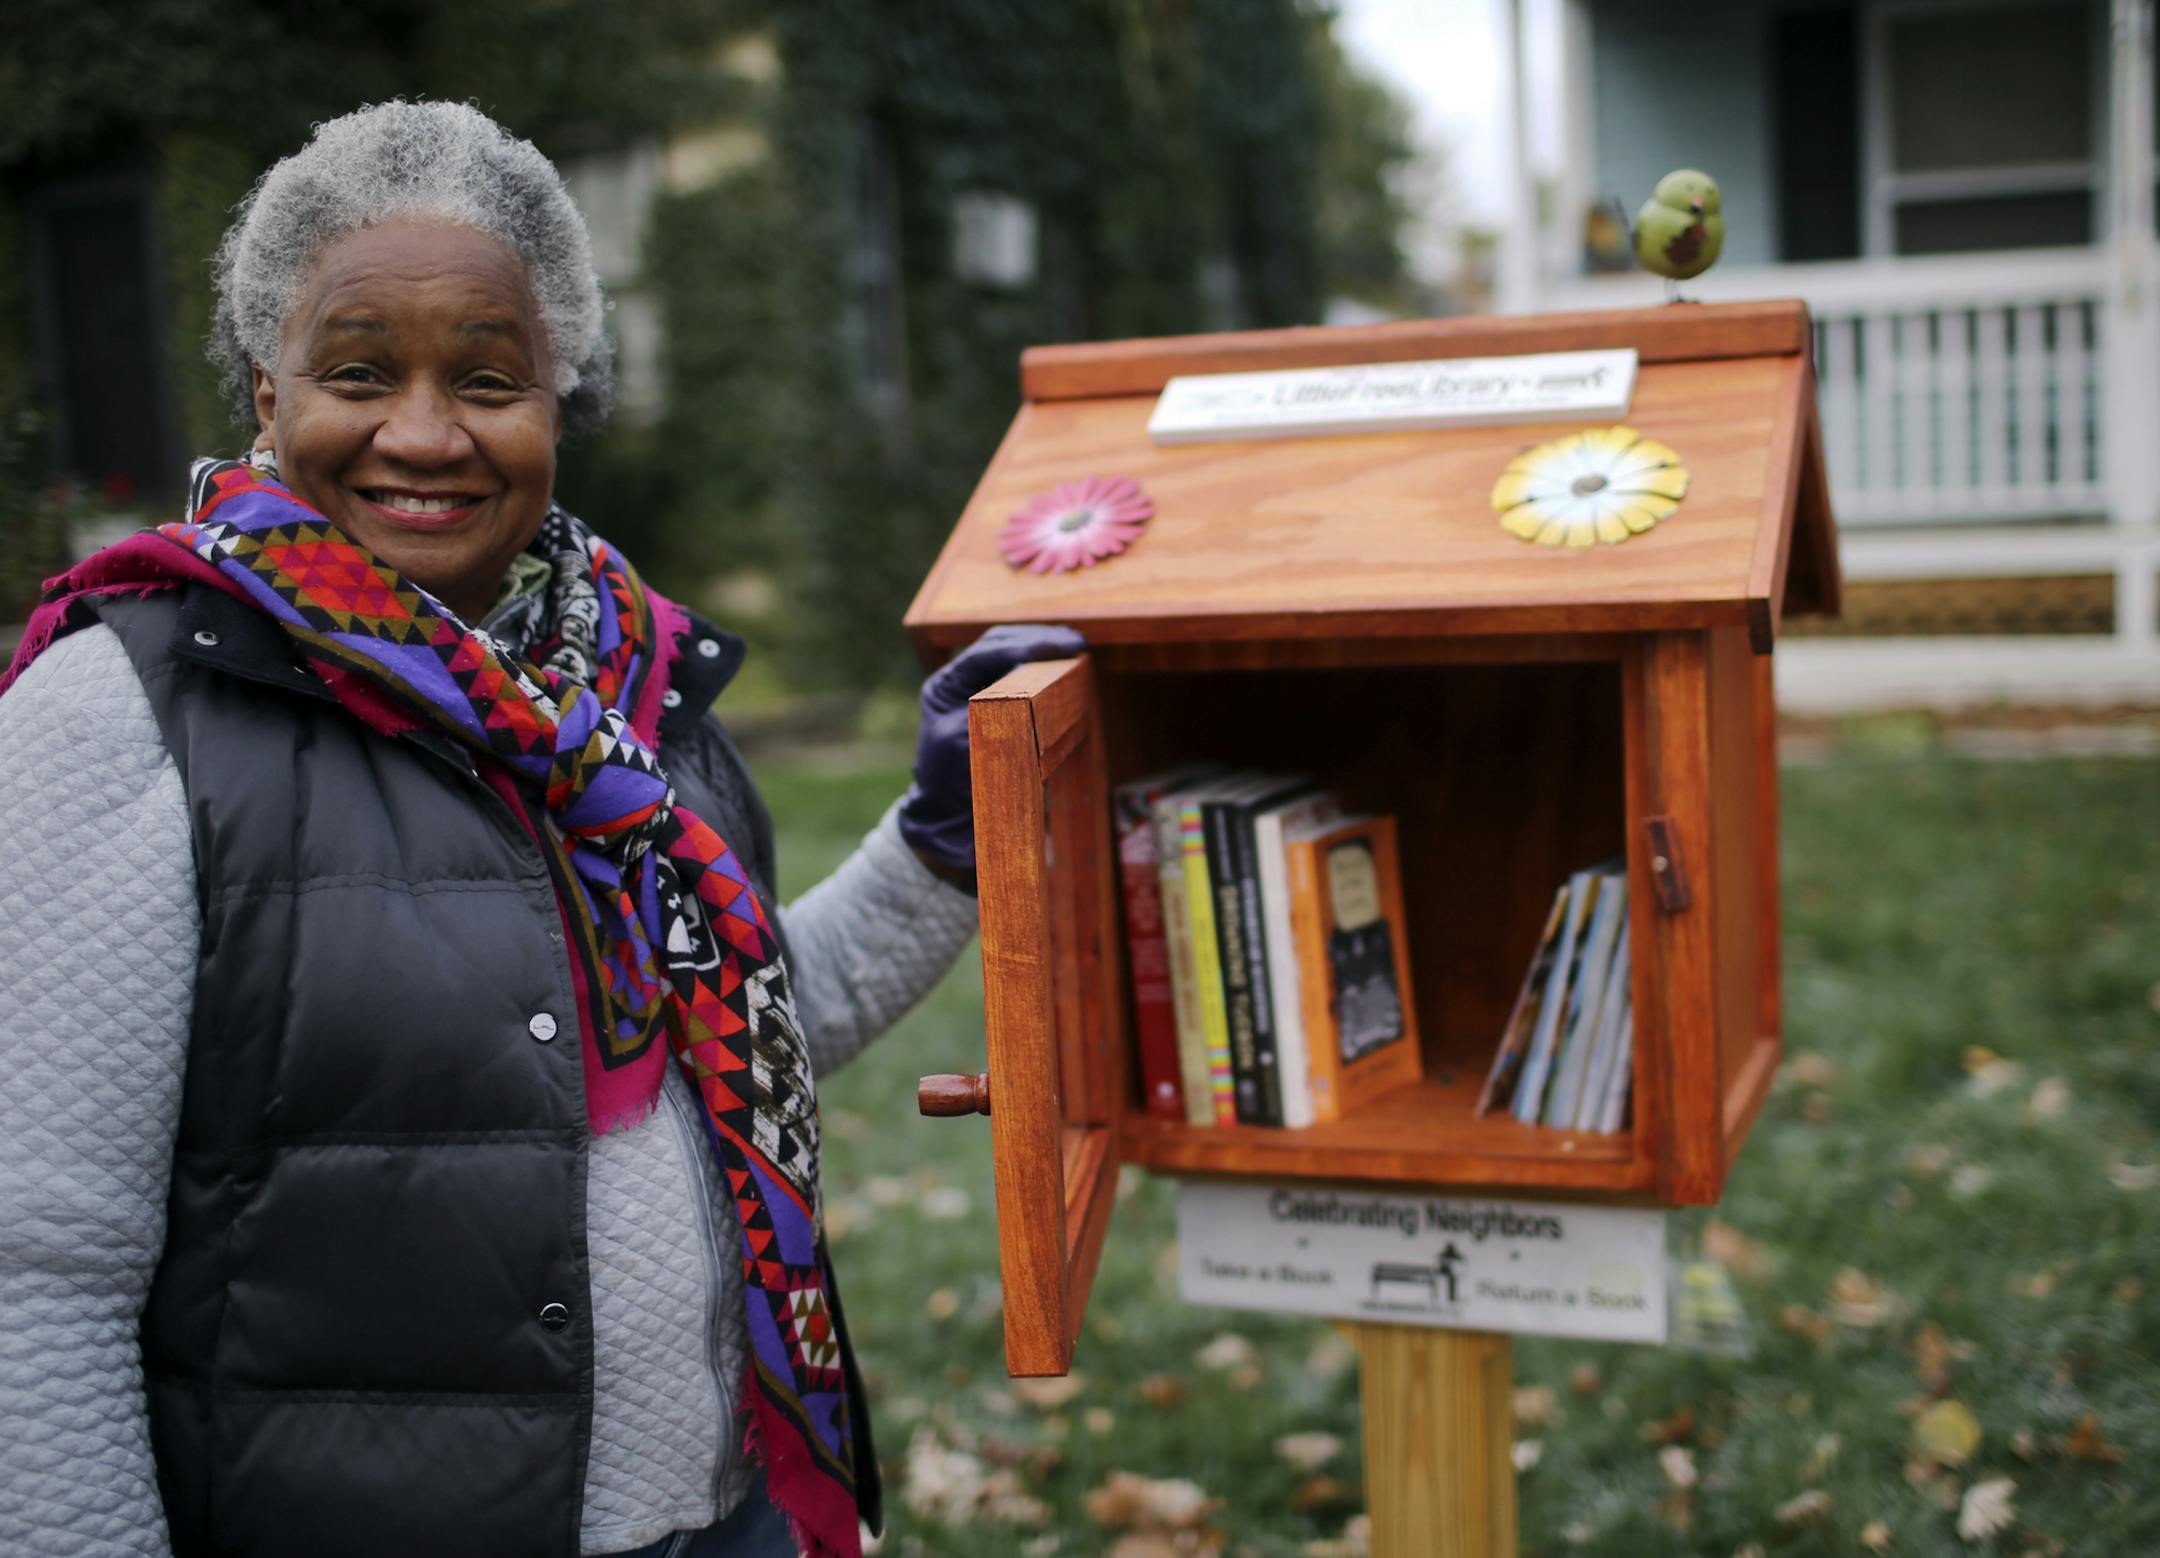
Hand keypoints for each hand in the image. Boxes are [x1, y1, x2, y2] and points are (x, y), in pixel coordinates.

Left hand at [897, 623, 1086, 885]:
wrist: (948, 811)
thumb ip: (985, 719)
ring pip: (1012, 652)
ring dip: (1043, 646)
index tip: (1058, 648)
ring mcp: (977, 688)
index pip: (985, 653)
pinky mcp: (997, 700)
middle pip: (1000, 643)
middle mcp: (959, 680)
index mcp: (945, 686)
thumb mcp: (960, 749)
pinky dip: (1044, 666)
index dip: (1023, 647)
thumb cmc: (950, 783)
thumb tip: (1018, 696)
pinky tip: (1067, 664)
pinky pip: (1022, 673)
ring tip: (1076, 646)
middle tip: (1075, 642)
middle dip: (1038, 639)